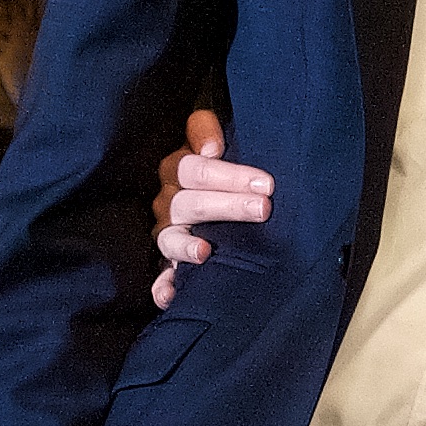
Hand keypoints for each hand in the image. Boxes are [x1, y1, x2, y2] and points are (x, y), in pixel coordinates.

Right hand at [147, 109, 269, 305]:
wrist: (225, 190)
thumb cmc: (228, 164)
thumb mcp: (222, 139)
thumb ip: (208, 129)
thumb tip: (211, 145)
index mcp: (181, 169)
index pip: (195, 168)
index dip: (227, 174)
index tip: (264, 182)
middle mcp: (171, 200)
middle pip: (189, 202)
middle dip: (228, 205)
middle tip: (263, 208)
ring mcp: (169, 231)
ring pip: (171, 237)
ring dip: (188, 246)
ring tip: (206, 252)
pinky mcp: (170, 259)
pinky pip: (162, 275)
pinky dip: (164, 286)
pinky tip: (170, 296)